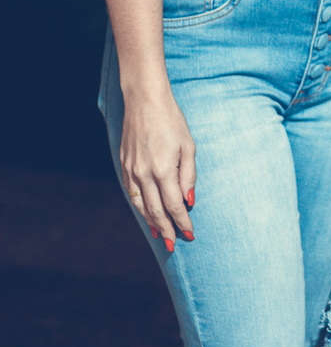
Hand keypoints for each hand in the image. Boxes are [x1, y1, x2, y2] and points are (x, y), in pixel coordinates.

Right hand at [119, 87, 195, 250]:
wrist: (144, 101)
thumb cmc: (172, 121)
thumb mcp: (188, 147)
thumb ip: (189, 176)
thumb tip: (188, 200)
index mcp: (163, 169)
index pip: (174, 206)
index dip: (182, 222)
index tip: (190, 234)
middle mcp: (144, 173)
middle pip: (155, 211)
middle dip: (166, 230)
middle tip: (173, 245)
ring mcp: (131, 169)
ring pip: (140, 204)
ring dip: (150, 222)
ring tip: (159, 235)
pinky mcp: (124, 164)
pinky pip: (132, 192)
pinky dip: (139, 206)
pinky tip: (146, 212)